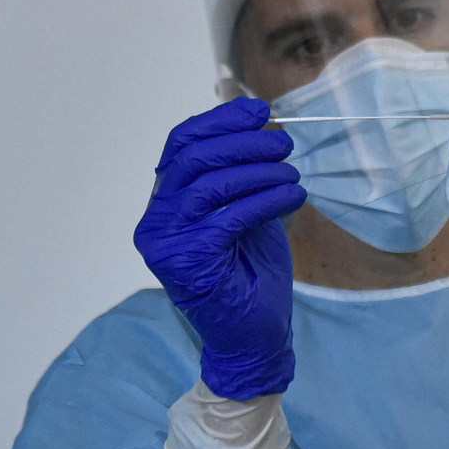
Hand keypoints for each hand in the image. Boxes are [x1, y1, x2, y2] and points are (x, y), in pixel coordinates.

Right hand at [133, 98, 306, 399]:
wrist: (253, 338)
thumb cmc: (249, 275)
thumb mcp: (245, 210)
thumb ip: (239, 171)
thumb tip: (252, 114)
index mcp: (164, 204)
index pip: (180, 144)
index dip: (219, 121)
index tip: (260, 110)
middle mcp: (155, 221)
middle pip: (193, 158)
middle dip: (243, 142)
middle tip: (284, 144)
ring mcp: (165, 243)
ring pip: (209, 183)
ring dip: (258, 170)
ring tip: (292, 173)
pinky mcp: (188, 263)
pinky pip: (229, 216)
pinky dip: (265, 199)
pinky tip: (292, 196)